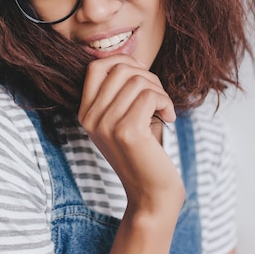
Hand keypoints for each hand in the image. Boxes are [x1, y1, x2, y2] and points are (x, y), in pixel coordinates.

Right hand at [78, 54, 184, 212]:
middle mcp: (90, 118)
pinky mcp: (127, 132)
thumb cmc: (143, 152)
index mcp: (85, 113)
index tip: (142, 75)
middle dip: (148, 77)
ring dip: (160, 91)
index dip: (122, 61)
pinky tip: (169, 117)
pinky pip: (150, 96)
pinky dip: (165, 101)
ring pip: (138, 81)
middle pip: (120, 69)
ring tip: (164, 109)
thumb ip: (119, 93)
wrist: (151, 193)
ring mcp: (106, 125)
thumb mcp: (122, 119)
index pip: (95, 67)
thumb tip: (131, 60)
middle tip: (159, 98)